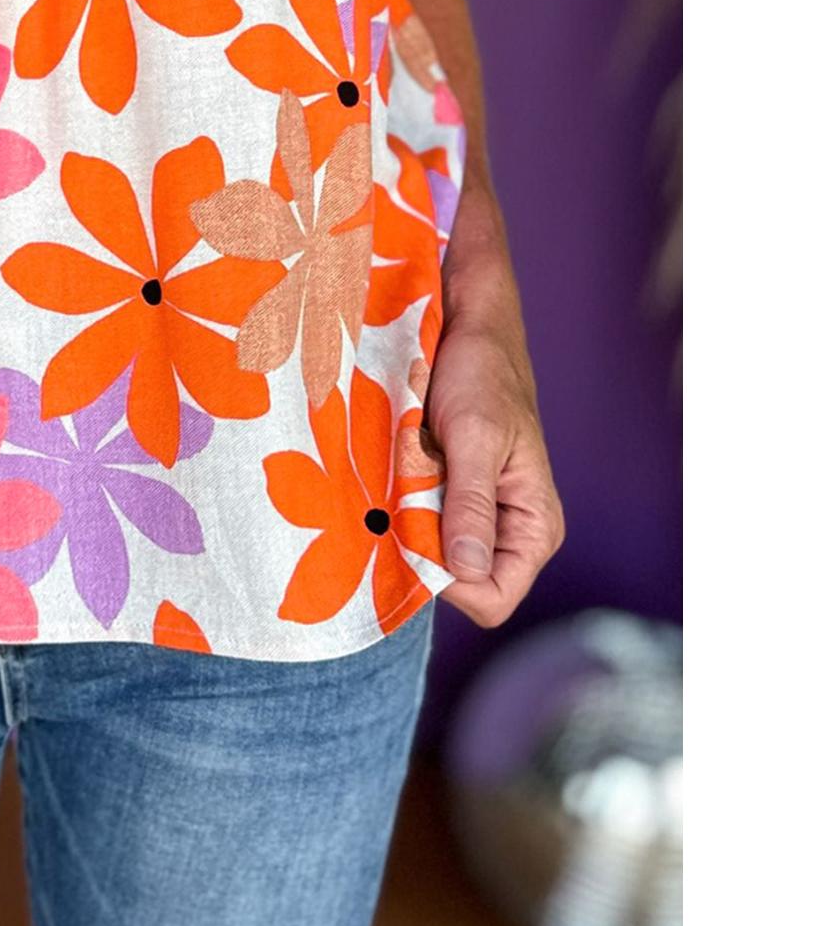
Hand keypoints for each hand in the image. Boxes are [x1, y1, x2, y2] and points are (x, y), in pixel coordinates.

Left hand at [424, 246, 564, 628]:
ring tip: (397, 477)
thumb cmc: (482, 373)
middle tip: (399, 498)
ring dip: (404, 523)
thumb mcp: (475, 436)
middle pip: (456, 582)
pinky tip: (390, 471)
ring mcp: (473, 514)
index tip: (414, 536)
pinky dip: (397, 503)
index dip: (450, 582)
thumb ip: (472, 505)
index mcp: (534, 527)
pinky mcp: (445, 493)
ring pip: (429, 553)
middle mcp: (506, 531)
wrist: (466, 326)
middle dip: (421, 551)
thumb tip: (466, 572)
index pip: (492, 599)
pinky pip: (415, 522)